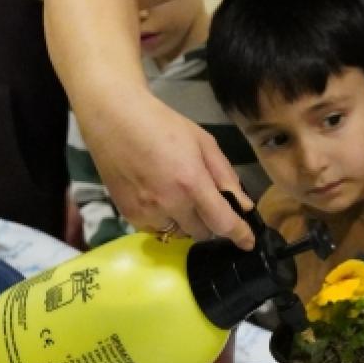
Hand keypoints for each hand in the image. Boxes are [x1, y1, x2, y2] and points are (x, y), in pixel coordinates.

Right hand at [77, 91, 254, 247]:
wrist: (115, 120)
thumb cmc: (164, 125)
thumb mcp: (204, 142)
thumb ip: (225, 176)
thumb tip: (243, 205)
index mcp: (191, 182)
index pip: (222, 222)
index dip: (239, 235)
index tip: (248, 242)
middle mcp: (169, 203)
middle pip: (202, 232)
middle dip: (211, 222)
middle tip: (208, 202)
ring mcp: (146, 212)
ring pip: (179, 233)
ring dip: (187, 223)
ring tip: (181, 197)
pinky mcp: (128, 215)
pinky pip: (156, 230)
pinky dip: (165, 221)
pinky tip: (161, 200)